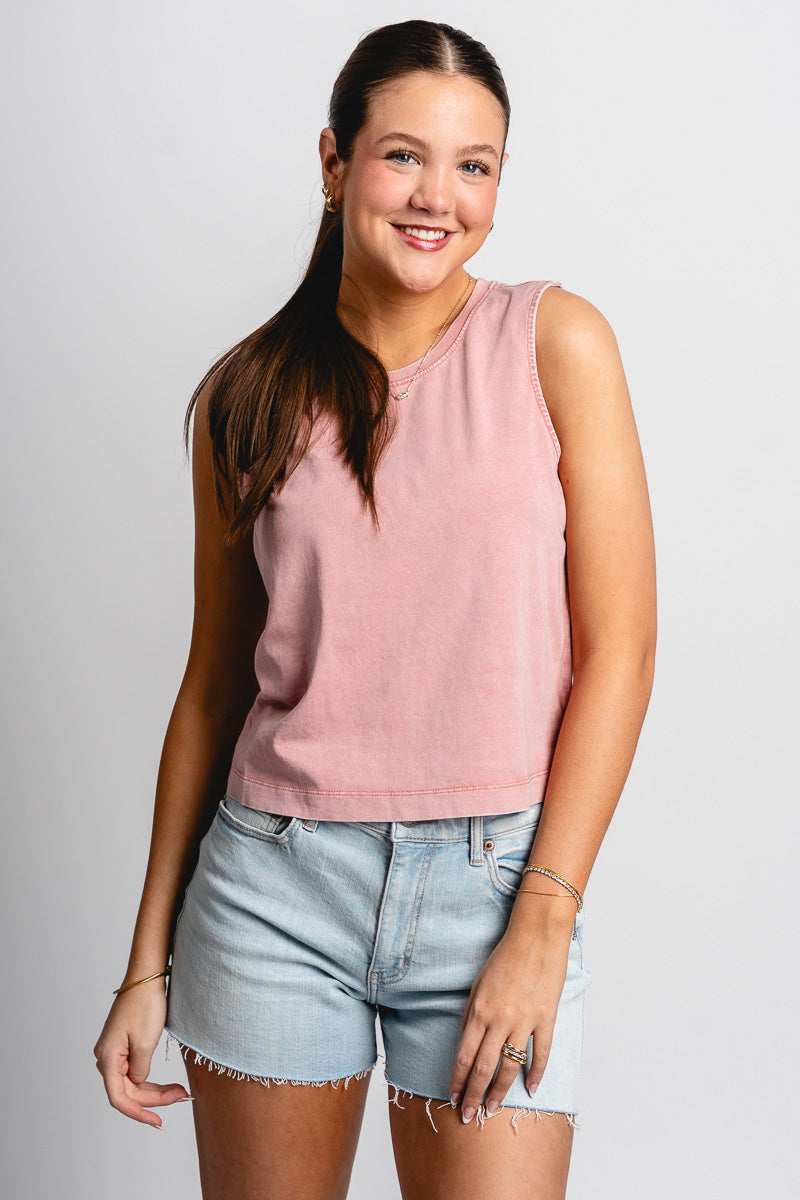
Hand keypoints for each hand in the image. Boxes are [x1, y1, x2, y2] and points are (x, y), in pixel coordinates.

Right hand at [94, 981, 191, 1127]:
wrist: (146, 978)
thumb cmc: (145, 1005)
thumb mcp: (146, 1042)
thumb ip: (141, 1071)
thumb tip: (138, 1084)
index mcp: (107, 1058)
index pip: (119, 1098)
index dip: (138, 1113)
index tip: (158, 1122)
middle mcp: (106, 1058)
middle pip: (129, 1092)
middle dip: (156, 1099)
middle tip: (183, 1097)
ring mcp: (115, 1053)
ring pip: (134, 1084)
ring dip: (156, 1091)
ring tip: (181, 1092)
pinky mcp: (125, 1048)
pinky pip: (137, 1072)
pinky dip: (153, 1080)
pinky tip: (170, 1085)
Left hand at [449, 900, 574, 1121]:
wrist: (536, 937)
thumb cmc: (505, 957)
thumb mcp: (478, 983)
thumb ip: (471, 1014)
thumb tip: (466, 1041)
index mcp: (480, 1011)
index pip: (464, 1056)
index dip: (457, 1080)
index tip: (453, 1097)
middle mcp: (500, 1020)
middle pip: (484, 1068)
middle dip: (473, 1095)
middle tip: (468, 1116)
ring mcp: (525, 1021)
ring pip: (511, 1066)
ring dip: (500, 1091)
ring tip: (492, 1108)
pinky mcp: (547, 1019)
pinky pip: (542, 1053)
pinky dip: (536, 1073)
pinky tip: (531, 1088)